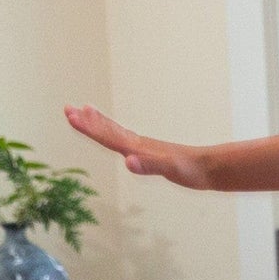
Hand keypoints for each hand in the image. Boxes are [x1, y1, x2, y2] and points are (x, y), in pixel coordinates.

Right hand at [63, 104, 213, 188]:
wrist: (210, 168)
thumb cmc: (191, 170)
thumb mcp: (170, 170)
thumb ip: (149, 165)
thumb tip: (128, 162)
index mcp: (139, 148)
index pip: (107, 137)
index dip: (88, 128)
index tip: (71, 115)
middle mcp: (140, 145)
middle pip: (108, 131)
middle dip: (87, 122)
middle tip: (67, 109)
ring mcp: (146, 148)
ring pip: (117, 133)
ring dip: (100, 124)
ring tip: (85, 111)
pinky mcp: (153, 154)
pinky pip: (129, 143)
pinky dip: (118, 136)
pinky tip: (118, 139)